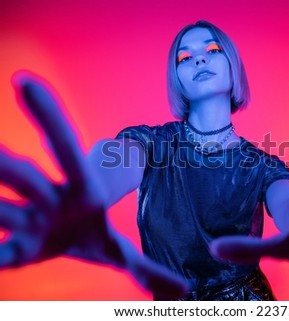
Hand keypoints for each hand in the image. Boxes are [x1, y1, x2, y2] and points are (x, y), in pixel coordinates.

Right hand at [0, 71, 186, 297]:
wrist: (63, 239)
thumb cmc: (92, 232)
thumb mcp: (120, 252)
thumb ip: (150, 272)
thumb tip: (184, 293)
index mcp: (79, 192)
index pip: (65, 149)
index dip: (49, 117)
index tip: (26, 81)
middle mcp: (45, 200)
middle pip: (22, 175)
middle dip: (5, 163)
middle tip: (2, 120)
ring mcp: (24, 219)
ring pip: (0, 200)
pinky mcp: (14, 248)